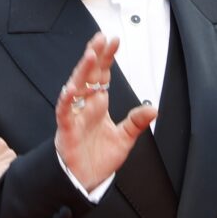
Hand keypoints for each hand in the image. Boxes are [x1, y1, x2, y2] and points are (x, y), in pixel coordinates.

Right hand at [54, 33, 157, 190]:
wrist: (84, 180)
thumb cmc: (98, 158)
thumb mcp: (124, 139)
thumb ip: (136, 122)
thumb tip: (152, 108)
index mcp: (98, 104)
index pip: (102, 74)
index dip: (106, 57)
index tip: (112, 40)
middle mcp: (85, 105)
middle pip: (88, 74)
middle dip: (94, 55)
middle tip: (100, 37)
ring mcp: (74, 115)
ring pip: (76, 87)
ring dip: (82, 71)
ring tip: (90, 55)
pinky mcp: (66, 129)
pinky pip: (64, 111)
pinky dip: (66, 100)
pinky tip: (71, 88)